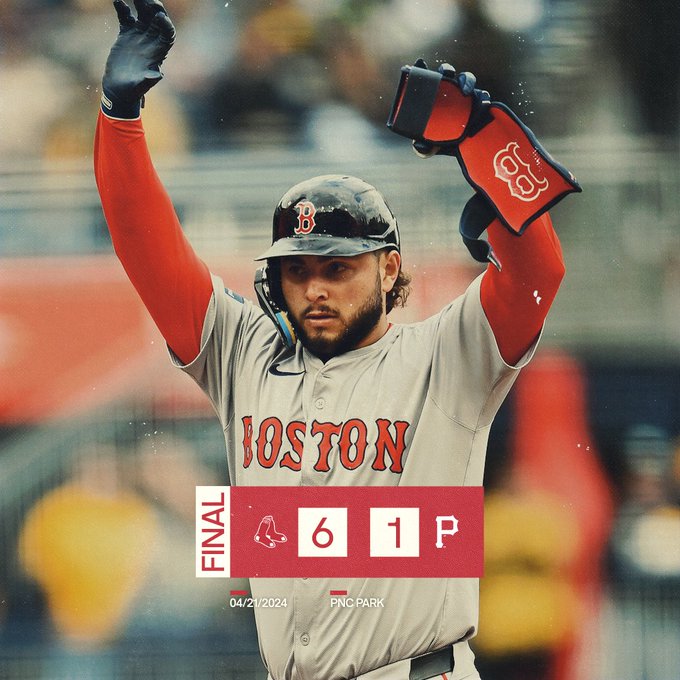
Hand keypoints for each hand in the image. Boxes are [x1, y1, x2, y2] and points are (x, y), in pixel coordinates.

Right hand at [101, 0, 175, 118]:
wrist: (119, 88)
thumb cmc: (132, 90)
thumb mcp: (141, 86)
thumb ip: (149, 79)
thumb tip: (158, 75)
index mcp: (158, 52)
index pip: (168, 34)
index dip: (166, 25)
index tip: (160, 17)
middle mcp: (151, 42)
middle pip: (157, 21)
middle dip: (155, 9)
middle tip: (149, 0)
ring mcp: (138, 36)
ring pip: (143, 15)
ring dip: (140, 3)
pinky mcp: (126, 35)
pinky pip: (126, 18)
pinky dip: (122, 9)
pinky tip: (117, 1)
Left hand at [411, 61, 489, 158]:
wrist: (467, 149)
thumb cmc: (445, 142)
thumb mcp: (432, 147)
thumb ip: (423, 149)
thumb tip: (418, 146)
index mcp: (434, 96)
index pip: (427, 78)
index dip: (422, 68)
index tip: (419, 64)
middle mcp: (449, 91)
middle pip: (446, 72)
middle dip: (446, 70)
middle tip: (444, 76)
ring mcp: (465, 94)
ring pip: (466, 78)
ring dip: (466, 80)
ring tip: (466, 92)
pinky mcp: (480, 101)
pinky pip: (483, 94)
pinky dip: (482, 97)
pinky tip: (482, 102)